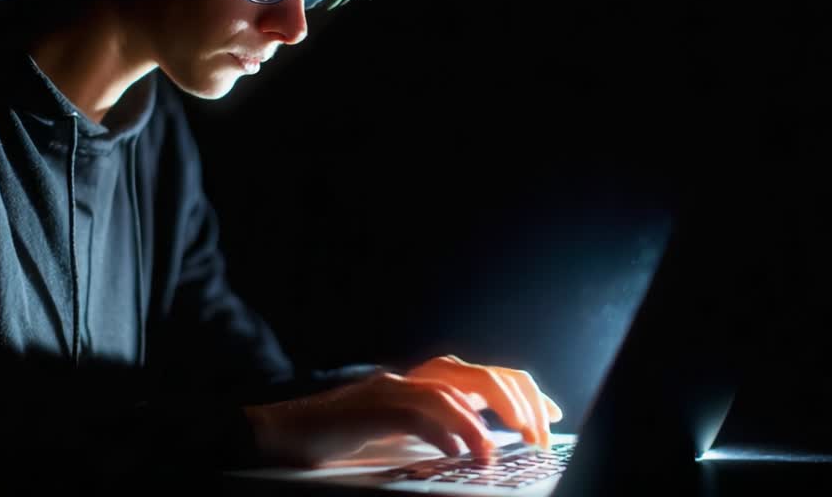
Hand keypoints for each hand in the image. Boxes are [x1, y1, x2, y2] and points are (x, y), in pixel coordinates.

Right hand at [242, 355, 562, 466]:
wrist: (280, 435)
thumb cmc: (340, 440)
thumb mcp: (401, 436)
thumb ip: (437, 430)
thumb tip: (481, 445)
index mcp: (423, 382)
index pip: (488, 376)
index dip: (526, 392)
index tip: (551, 417)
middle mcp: (412, 378)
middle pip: (479, 376)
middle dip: (516, 405)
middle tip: (535, 438)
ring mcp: (390, 388)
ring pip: (451, 391)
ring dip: (481, 424)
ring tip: (495, 455)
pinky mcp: (370, 408)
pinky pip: (416, 412)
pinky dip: (442, 431)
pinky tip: (457, 453)